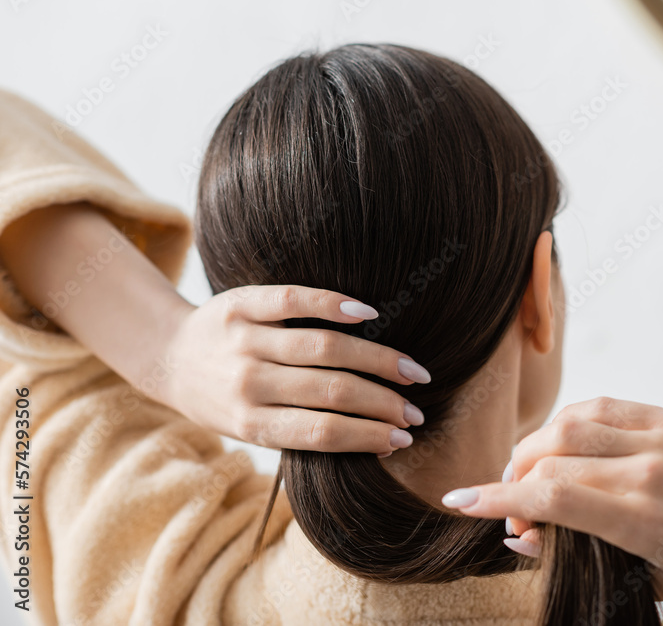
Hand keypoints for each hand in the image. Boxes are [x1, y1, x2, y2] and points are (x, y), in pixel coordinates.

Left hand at [0, 202, 429, 454]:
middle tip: (417, 410)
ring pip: (323, 347)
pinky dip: (335, 305)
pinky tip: (369, 314)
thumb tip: (375, 440)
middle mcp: (246, 382)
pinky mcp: (242, 302)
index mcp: (249, 422)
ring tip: (411, 371)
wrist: (168, 355)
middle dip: (383, 403)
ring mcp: (244, 340)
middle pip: (330, 391)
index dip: (368, 435)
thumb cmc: (221, 399)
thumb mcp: (249, 428)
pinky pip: (294, 300)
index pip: (321, 432)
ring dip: (377, 361)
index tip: (403, 439)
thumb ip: (300, 431)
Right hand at [442, 397, 662, 612]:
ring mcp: (660, 436)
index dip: (495, 500)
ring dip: (535, 444)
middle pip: (549, 457)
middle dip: (512, 477)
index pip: (547, 498)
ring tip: (529, 468)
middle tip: (509, 499)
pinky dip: (569, 422)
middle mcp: (647, 470)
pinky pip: (603, 408)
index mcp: (642, 519)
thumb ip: (584, 555)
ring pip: (569, 423)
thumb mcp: (651, 577)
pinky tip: (561, 441)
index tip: (462, 502)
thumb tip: (525, 536)